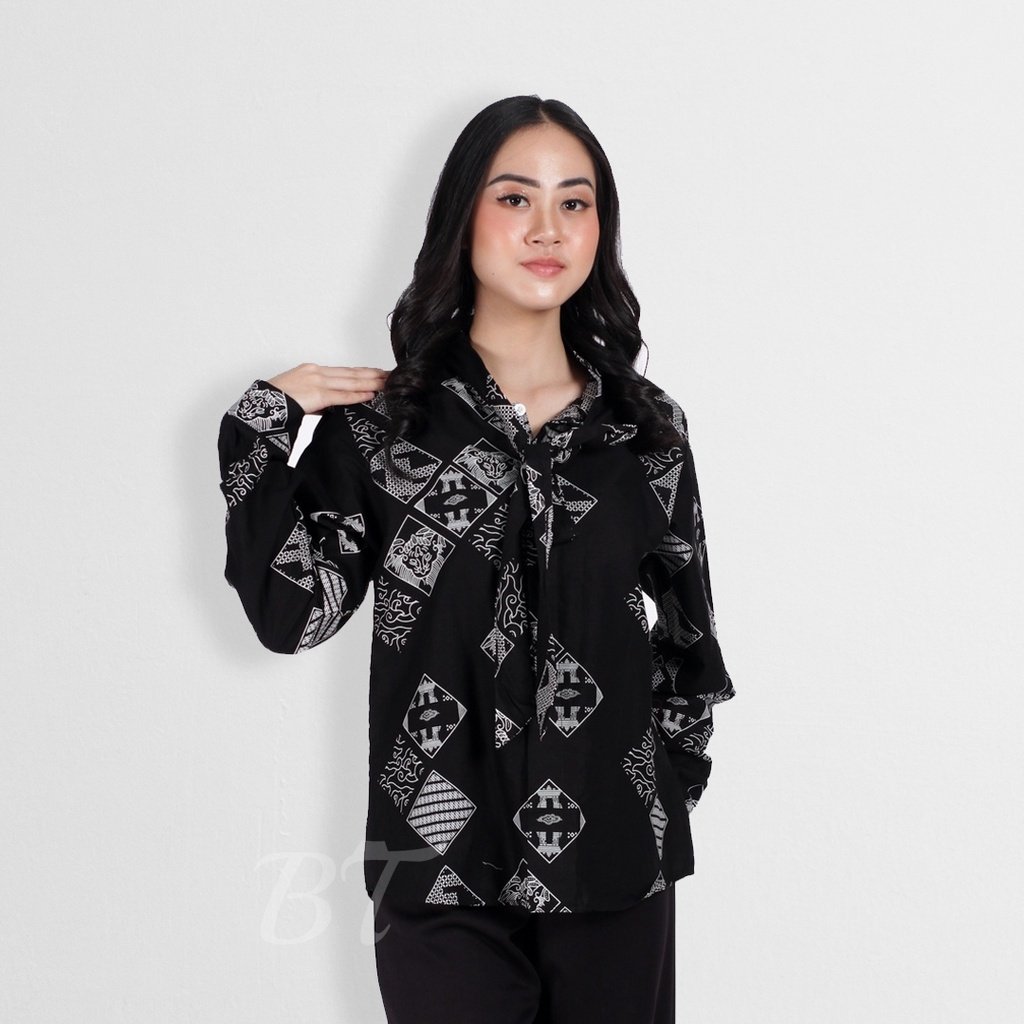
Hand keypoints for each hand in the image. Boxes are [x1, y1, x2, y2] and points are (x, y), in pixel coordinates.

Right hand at [267, 363, 391, 414]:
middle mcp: (316, 372)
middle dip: (373, 375)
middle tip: (391, 375)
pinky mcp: (315, 393)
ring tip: (388, 384)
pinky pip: (341, 395)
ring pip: (350, 382)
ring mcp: (316, 381)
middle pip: (351, 373)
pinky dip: (358, 395)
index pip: (344, 372)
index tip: (377, 373)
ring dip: (371, 383)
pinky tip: (371, 395)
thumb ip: (318, 400)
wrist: (259, 405)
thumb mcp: (300, 397)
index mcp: (312, 371)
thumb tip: (333, 408)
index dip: (362, 373)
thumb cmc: (274, 404)